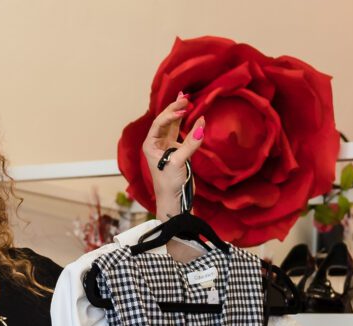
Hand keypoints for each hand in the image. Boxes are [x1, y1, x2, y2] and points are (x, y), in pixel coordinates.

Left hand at [142, 91, 205, 220]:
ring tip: (186, 99)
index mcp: (150, 144)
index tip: (182, 110)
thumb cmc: (169, 183)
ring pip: (174, 125)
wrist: (173, 201)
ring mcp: (167, 146)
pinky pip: (182, 133)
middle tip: (185, 97)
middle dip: (175, 109)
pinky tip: (191, 114)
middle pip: (166, 121)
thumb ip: (191, 142)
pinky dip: (187, 124)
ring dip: (180, 113)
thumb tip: (202, 123)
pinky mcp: (177, 151)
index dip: (170, 114)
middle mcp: (157, 143)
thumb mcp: (178, 162)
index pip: (159, 123)